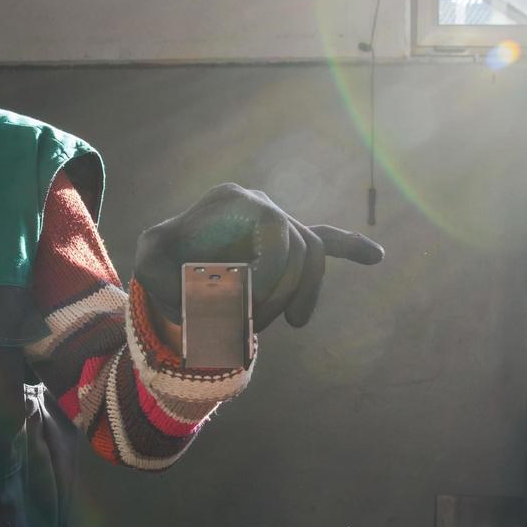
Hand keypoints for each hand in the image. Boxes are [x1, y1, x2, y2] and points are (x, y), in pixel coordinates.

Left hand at [135, 183, 383, 331]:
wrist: (170, 262)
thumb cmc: (160, 262)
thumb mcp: (150, 264)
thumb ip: (167, 272)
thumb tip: (206, 284)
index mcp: (234, 201)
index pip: (278, 234)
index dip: (273, 275)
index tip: (250, 309)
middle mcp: (261, 203)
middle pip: (299, 247)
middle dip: (283, 292)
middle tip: (254, 325)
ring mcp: (278, 221)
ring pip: (314, 255)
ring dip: (305, 292)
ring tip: (293, 322)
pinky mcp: (289, 240)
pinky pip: (327, 240)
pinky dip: (350, 248)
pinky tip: (376, 256)